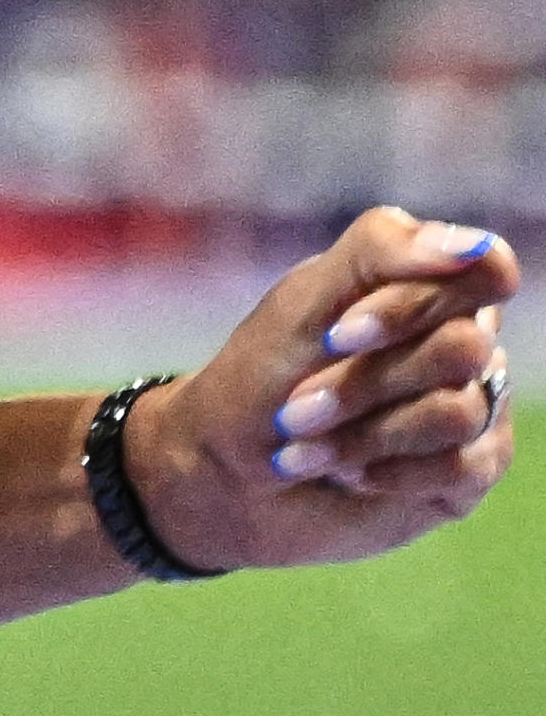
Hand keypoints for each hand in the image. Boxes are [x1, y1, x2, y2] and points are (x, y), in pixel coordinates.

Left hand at [127, 206, 514, 572]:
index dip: (411, 306)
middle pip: (463, 348)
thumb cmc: (264, 372)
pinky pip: (460, 467)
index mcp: (429, 284)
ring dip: (363, 432)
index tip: (336, 334)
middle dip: (362, 381)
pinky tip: (350, 473)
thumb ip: (379, 250)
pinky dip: (386, 471)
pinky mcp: (471, 468)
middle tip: (296, 404)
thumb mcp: (304, 300)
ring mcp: (475, 404)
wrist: (231, 467)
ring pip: (457, 412)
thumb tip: (473, 242)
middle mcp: (464, 340)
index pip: (485, 270)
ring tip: (308, 439)